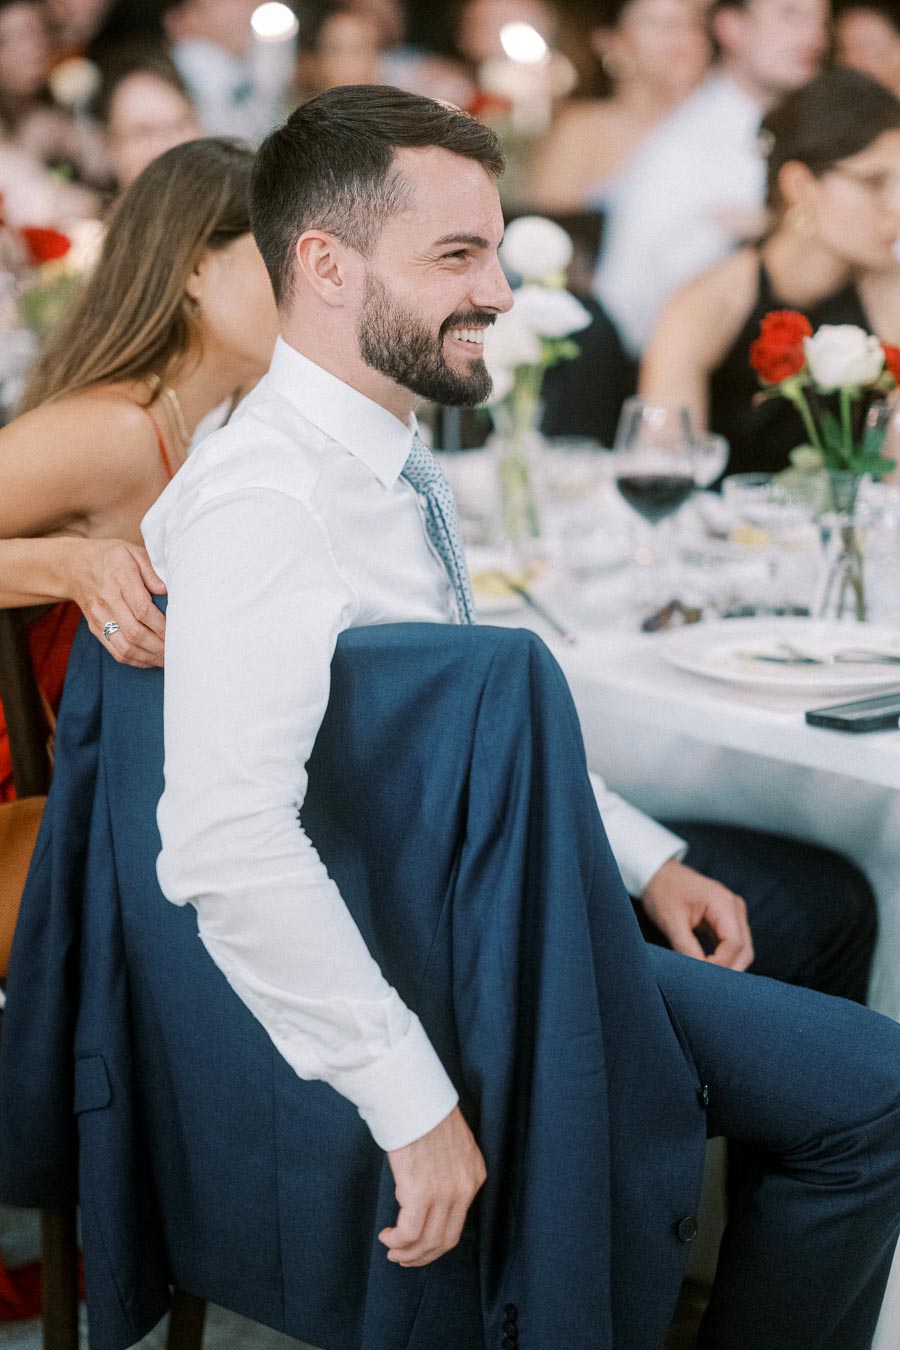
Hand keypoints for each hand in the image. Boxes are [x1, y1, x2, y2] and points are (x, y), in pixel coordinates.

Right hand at [69, 539, 166, 667]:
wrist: (74, 566)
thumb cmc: (111, 557)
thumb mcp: (133, 552)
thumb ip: (152, 571)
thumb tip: (167, 590)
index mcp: (120, 578)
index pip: (142, 609)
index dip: (161, 625)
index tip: (178, 632)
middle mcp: (107, 600)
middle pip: (135, 632)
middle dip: (159, 646)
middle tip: (178, 651)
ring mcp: (99, 617)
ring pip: (125, 646)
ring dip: (149, 657)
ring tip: (168, 660)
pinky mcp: (95, 628)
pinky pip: (115, 650)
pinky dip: (135, 660)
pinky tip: (150, 660)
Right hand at [379, 1105, 485, 1267]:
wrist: (416, 1096)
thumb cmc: (426, 1114)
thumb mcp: (452, 1145)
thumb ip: (447, 1171)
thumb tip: (424, 1195)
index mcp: (475, 1176)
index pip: (458, 1222)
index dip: (436, 1240)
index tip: (419, 1243)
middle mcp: (464, 1189)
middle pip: (445, 1240)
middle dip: (423, 1255)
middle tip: (404, 1257)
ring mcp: (444, 1193)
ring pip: (427, 1241)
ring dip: (407, 1253)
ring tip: (392, 1250)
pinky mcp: (420, 1192)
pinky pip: (408, 1232)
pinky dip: (397, 1241)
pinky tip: (387, 1235)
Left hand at [642, 859, 753, 971]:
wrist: (658, 873)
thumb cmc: (663, 892)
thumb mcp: (671, 920)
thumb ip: (686, 947)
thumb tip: (699, 975)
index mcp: (724, 903)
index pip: (735, 944)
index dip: (721, 965)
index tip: (702, 979)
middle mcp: (735, 908)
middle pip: (744, 950)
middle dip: (729, 971)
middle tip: (707, 988)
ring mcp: (733, 915)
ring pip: (741, 950)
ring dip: (727, 967)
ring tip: (708, 982)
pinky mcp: (726, 922)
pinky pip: (732, 946)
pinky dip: (723, 960)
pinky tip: (708, 971)